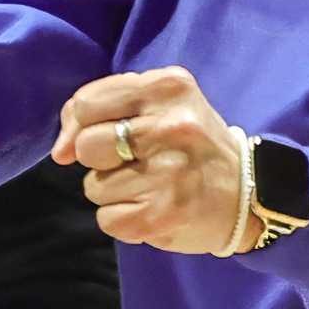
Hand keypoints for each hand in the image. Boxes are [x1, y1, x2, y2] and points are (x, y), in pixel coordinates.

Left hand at [55, 68, 254, 254]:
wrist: (248, 195)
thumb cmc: (193, 144)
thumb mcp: (161, 105)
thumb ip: (104, 108)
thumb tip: (59, 151)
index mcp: (168, 88)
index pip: (87, 103)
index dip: (79, 124)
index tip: (99, 137)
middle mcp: (170, 127)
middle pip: (87, 146)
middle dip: (101, 160)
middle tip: (136, 163)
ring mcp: (167, 174)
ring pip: (94, 186)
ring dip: (114, 192)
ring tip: (151, 186)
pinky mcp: (160, 215)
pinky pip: (106, 219)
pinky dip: (123, 219)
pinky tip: (152, 209)